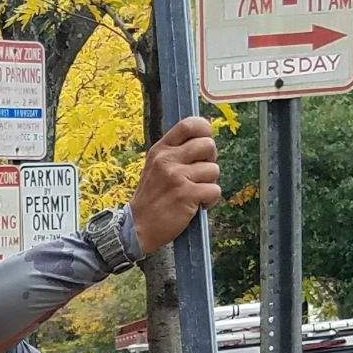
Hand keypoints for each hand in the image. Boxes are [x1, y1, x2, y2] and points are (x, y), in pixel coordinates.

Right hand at [130, 116, 221, 254]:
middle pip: (208, 145)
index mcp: (160, 150)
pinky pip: (214, 190)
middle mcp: (167, 160)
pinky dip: (210, 200)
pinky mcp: (186, 194)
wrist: (138, 227)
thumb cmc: (152, 198)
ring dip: (209, 184)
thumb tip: (206, 142)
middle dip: (210, 160)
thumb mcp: (155, 168)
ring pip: (214, 170)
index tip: (204, 144)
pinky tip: (198, 205)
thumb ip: (175, 154)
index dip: (204, 130)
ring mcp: (176, 176)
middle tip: (200, 174)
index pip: (188, 124)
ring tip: (195, 193)